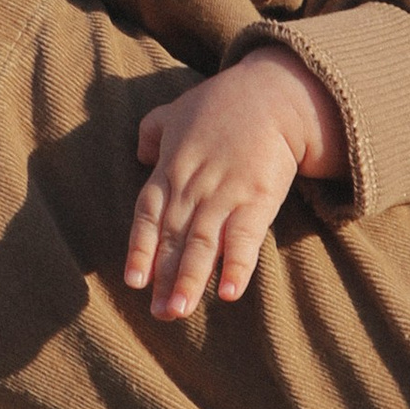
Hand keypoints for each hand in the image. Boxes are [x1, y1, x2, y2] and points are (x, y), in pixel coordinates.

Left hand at [126, 48, 345, 320]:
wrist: (274, 94)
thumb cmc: (223, 102)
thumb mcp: (177, 110)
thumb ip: (153, 133)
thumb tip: (141, 155)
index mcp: (171, 170)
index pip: (148, 217)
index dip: (141, 250)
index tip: (135, 282)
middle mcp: (193, 187)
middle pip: (174, 238)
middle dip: (166, 278)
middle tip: (160, 314)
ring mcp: (225, 195)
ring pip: (202, 244)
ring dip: (191, 279)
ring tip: (180, 310)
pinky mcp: (258, 199)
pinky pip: (245, 238)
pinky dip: (237, 265)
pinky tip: (231, 292)